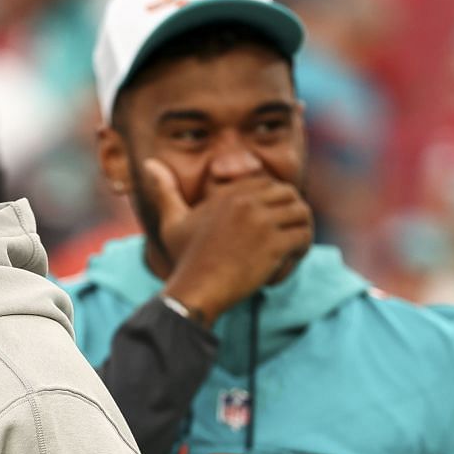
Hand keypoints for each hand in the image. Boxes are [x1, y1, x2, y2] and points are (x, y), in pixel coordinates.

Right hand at [146, 160, 311, 322]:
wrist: (195, 289)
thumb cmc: (185, 260)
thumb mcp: (172, 221)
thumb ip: (165, 191)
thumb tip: (149, 164)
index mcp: (229, 193)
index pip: (268, 183)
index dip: (275, 203)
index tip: (270, 225)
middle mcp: (246, 201)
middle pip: (289, 194)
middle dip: (293, 214)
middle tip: (287, 236)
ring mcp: (262, 222)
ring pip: (302, 214)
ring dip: (301, 231)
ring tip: (291, 250)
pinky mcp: (273, 245)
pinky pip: (303, 237)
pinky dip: (302, 250)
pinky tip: (287, 263)